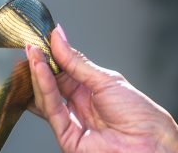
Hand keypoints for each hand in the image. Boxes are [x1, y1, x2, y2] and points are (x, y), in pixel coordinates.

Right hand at [26, 25, 177, 152]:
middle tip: (30, 46)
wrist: (147, 139)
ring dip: (38, 75)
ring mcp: (72, 121)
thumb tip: (59, 38)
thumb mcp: (106, 79)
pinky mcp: (66, 137)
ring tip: (32, 54)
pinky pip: (51, 111)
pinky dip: (44, 89)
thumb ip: (77, 62)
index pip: (65, 71)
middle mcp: (79, 105)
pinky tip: (41, 70)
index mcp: (91, 90)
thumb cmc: (136, 111)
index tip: (41, 40)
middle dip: (40, 65)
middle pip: (53, 84)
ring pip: (47, 97)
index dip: (52, 57)